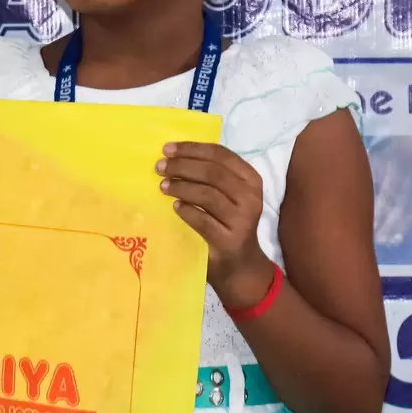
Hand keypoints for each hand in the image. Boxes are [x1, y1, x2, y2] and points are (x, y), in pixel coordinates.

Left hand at [158, 142, 274, 308]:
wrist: (240, 264)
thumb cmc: (228, 222)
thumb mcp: (228, 194)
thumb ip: (211, 175)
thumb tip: (175, 154)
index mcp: (251, 179)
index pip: (221, 155)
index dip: (192, 149)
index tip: (168, 148)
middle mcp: (251, 197)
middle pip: (212, 172)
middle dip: (182, 166)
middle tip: (160, 167)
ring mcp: (242, 220)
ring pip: (207, 194)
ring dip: (181, 187)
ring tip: (163, 186)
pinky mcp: (229, 240)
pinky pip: (202, 220)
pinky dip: (186, 210)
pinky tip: (175, 207)